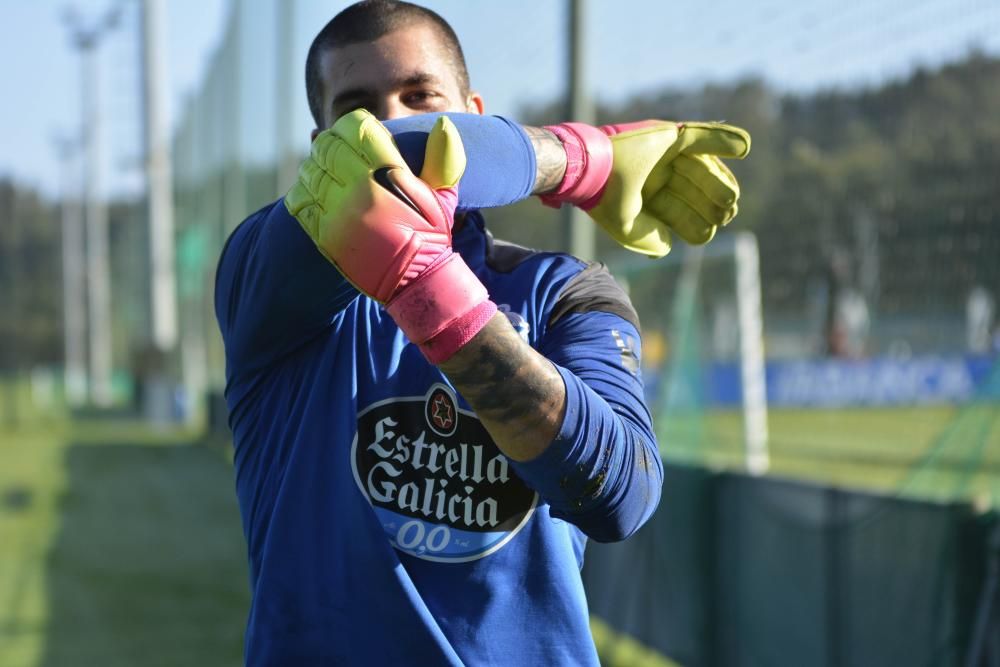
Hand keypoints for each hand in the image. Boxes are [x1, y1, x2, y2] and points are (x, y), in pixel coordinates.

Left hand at [285, 109, 496, 361]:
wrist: (415, 283)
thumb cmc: (430, 237)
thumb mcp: (443, 197)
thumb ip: (442, 160)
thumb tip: (443, 124)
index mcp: (390, 175)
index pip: (357, 129)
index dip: (354, 125)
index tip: (358, 132)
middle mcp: (361, 190)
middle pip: (328, 146)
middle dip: (331, 143)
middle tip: (337, 149)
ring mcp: (339, 213)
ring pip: (310, 171)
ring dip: (315, 166)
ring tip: (326, 171)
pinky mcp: (324, 235)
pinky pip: (299, 200)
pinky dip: (303, 191)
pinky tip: (314, 193)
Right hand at [540, 120, 750, 256]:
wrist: (591, 170)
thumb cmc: (605, 201)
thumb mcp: (629, 229)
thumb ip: (651, 240)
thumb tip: (669, 246)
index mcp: (651, 199)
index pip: (684, 214)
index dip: (698, 225)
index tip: (707, 232)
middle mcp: (662, 177)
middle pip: (698, 193)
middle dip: (713, 205)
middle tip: (726, 213)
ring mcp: (668, 155)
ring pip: (704, 169)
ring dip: (719, 182)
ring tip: (731, 196)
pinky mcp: (672, 135)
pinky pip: (704, 137)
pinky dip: (725, 140)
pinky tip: (744, 147)